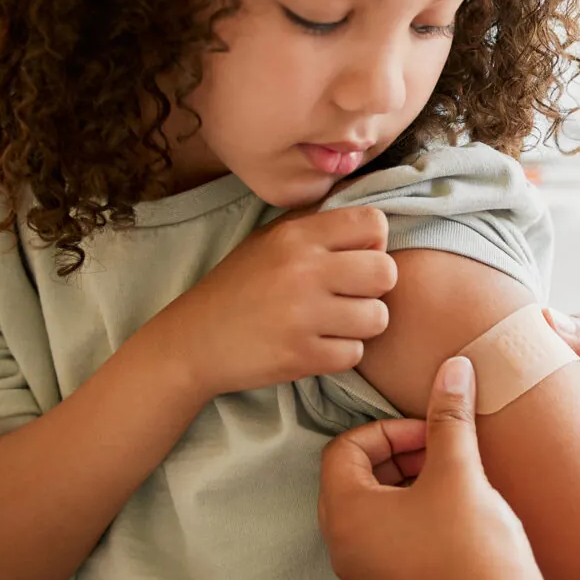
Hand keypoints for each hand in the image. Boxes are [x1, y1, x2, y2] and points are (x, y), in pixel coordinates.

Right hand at [148, 205, 397, 398]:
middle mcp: (303, 270)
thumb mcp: (270, 241)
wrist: (193, 340)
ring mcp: (303, 315)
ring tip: (333, 323)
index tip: (355, 260)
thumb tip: (375, 229)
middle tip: (350, 297)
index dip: (375, 243)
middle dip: (374, 288)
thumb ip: (319, 229)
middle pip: (386, 272)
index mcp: (296, 235)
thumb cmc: (239, 286)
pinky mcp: (301, 356)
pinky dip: (340, 353)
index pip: (373, 223)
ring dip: (361, 325)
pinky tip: (316, 345)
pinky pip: (355, 353)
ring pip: (378, 317)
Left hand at [318, 357, 555, 579]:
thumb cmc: (474, 549)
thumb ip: (450, 415)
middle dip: (400, 454)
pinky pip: (390, 540)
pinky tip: (460, 514)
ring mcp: (367, 577)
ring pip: (375, 509)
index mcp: (345, 516)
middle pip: (355, 477)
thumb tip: (453, 367)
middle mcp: (344, 549)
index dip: (389, 430)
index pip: (344, 448)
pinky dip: (416, 515)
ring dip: (410, 483)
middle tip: (444, 451)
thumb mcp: (459, 471)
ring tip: (457, 479)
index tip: (432, 433)